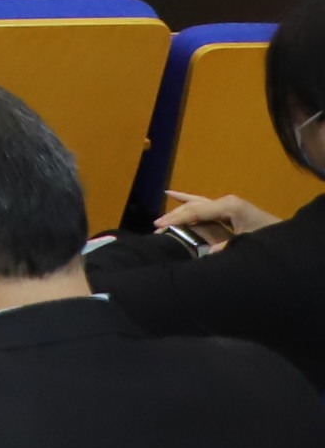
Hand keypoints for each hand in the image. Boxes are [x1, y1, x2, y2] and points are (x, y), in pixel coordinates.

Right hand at [157, 191, 276, 244]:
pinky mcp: (229, 210)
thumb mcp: (248, 244)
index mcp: (229, 206)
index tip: (158, 226)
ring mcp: (228, 204)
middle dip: (175, 215)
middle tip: (156, 226)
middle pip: (194, 206)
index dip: (177, 218)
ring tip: (161, 216)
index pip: (197, 210)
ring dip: (179, 209)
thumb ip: (226, 247)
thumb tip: (206, 253)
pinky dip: (188, 200)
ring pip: (197, 204)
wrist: (291, 241)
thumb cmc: (270, 240)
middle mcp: (226, 202)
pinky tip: (173, 194)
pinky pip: (204, 205)